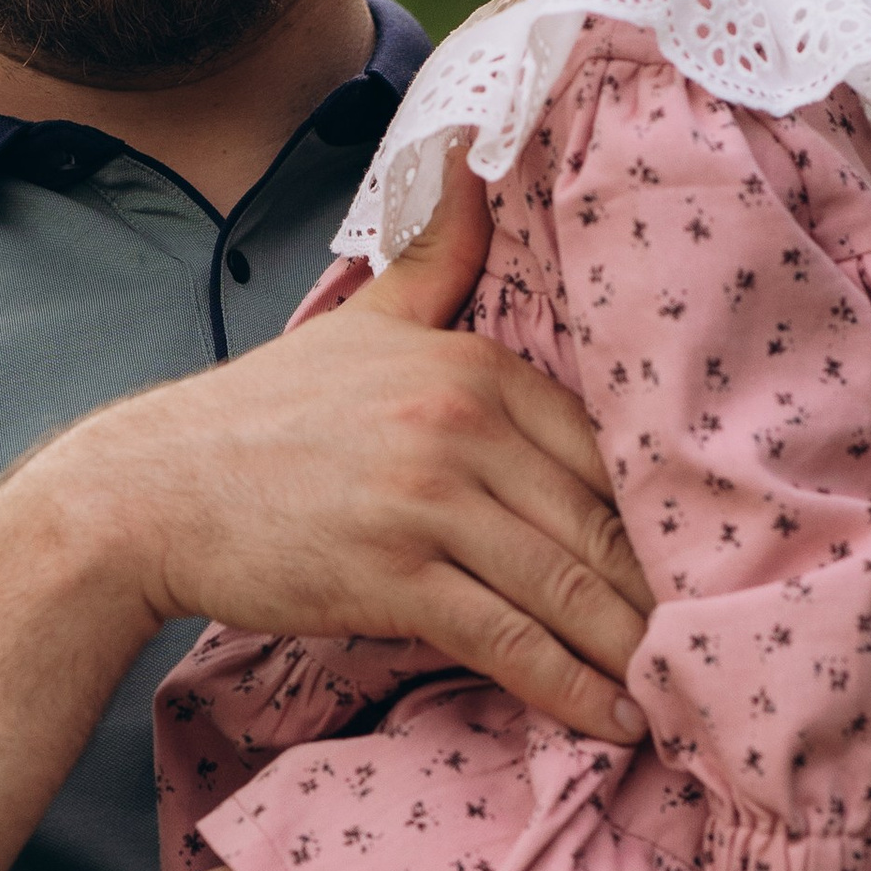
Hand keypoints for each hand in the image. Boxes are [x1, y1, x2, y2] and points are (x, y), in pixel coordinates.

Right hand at [70, 158, 651, 741]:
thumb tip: (472, 151)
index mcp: (474, 366)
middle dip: (664, 595)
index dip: (663, 521)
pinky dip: (571, 687)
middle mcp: (463, 423)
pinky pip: (509, 639)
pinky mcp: (393, 575)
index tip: (705, 570)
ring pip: (567, 586)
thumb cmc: (260, 419)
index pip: (605, 453)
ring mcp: (428, 499)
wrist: (147, 491)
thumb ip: (435, 251)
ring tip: (684, 695)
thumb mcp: (362, 323)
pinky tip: (613, 719)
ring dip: (633, 652)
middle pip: (600, 523)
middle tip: (723, 646)